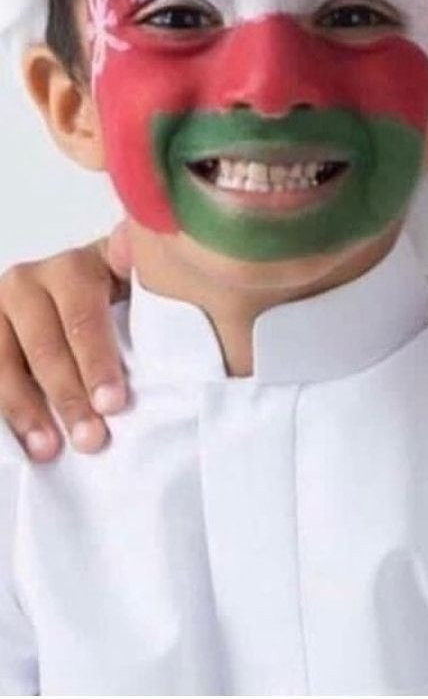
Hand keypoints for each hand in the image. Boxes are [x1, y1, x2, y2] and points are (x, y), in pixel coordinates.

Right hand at [0, 222, 132, 459]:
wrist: (73, 292)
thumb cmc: (115, 296)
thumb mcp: (133, 281)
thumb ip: (141, 275)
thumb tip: (143, 248)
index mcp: (75, 266)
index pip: (84, 318)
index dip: (98, 362)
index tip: (114, 404)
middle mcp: (30, 280)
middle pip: (46, 347)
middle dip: (69, 397)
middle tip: (91, 439)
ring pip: (6, 364)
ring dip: (28, 411)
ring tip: (50, 449)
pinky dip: (3, 409)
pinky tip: (19, 441)